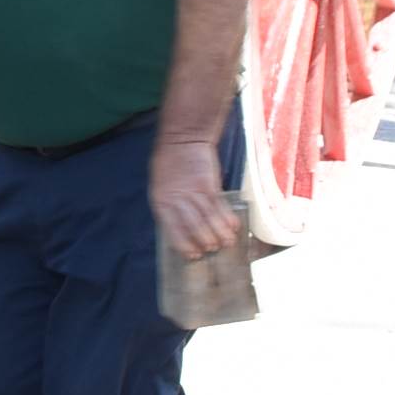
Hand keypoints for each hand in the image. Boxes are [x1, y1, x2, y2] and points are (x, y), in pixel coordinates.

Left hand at [149, 140, 240, 260]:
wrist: (182, 139)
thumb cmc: (169, 164)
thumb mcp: (161, 185)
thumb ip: (170, 206)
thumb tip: (182, 229)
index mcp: (160, 202)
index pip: (172, 229)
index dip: (184, 244)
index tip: (193, 255)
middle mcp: (177, 199)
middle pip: (193, 227)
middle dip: (204, 241)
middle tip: (212, 249)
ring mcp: (194, 192)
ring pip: (208, 220)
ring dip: (219, 233)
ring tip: (226, 243)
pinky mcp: (209, 186)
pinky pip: (220, 207)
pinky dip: (227, 219)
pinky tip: (233, 227)